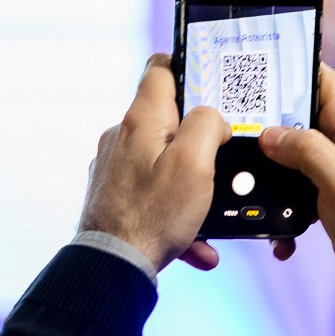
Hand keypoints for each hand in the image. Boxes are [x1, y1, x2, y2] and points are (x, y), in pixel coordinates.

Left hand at [79, 54, 231, 273]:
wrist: (113, 267)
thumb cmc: (153, 215)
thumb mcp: (195, 163)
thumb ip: (207, 125)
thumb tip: (213, 118)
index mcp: (141, 120)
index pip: (160, 68)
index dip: (188, 69)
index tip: (210, 85)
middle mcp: (122, 138)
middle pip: (167, 120)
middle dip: (198, 141)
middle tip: (221, 159)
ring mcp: (115, 168)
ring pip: (164, 164)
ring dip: (191, 188)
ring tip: (209, 215)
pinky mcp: (114, 196)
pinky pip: (154, 197)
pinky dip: (176, 216)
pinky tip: (196, 244)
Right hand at [259, 64, 334, 290]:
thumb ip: (306, 150)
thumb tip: (269, 134)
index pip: (320, 78)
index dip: (288, 71)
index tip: (254, 73)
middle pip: (298, 113)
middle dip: (268, 121)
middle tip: (235, 125)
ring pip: (291, 149)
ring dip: (270, 166)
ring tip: (248, 178)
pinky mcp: (326, 189)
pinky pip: (294, 182)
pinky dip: (280, 200)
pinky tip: (275, 226)